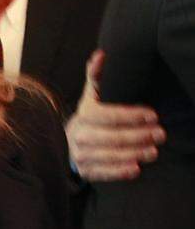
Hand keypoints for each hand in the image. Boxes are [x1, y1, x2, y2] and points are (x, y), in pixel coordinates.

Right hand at [66, 51, 164, 180]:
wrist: (68, 142)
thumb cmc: (89, 117)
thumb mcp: (92, 96)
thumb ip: (97, 77)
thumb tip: (101, 55)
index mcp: (84, 115)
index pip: (108, 115)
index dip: (131, 115)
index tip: (153, 115)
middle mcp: (80, 135)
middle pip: (111, 136)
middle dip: (138, 136)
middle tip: (161, 134)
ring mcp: (81, 154)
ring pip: (109, 155)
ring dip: (133, 154)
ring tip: (154, 152)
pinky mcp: (85, 170)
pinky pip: (103, 173)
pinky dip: (119, 172)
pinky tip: (136, 169)